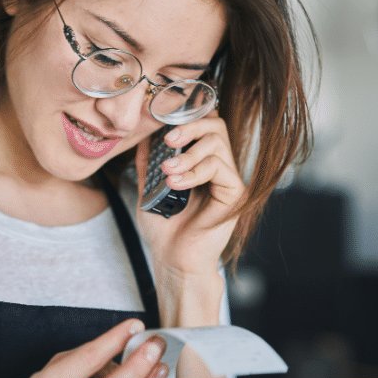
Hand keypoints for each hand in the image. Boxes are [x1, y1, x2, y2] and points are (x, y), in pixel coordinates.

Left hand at [135, 109, 245, 278]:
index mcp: (201, 162)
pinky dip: (194, 172)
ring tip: (168, 172)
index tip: (163, 126)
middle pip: (216, 125)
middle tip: (169, 141)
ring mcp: (228, 179)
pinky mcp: (235, 193)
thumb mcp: (149, 188)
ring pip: (217, 143)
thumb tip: (143, 134)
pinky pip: (218, 167)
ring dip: (188, 153)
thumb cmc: (164, 229)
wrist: (174, 260)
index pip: (204, 124)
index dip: (188, 117)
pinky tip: (176, 185)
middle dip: (190, 126)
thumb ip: (148, 161)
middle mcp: (219, 167)